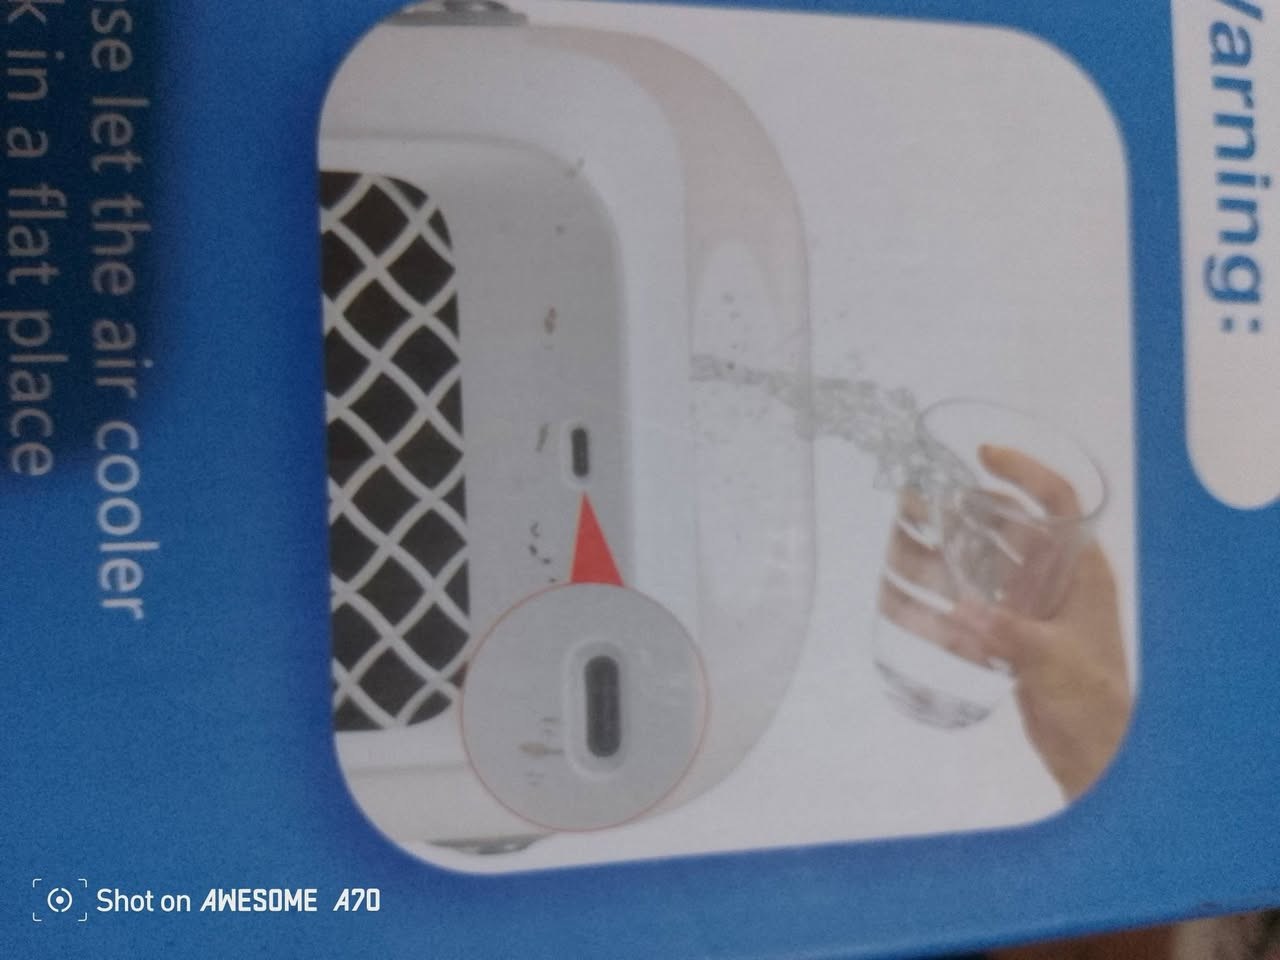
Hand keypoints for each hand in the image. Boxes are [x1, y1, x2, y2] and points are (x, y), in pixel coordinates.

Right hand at [878, 445, 1129, 799]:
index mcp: (1081, 573)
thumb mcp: (1053, 662)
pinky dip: (944, 595)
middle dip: (967, 510)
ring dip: (947, 549)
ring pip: (986, 563)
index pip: (1058, 503)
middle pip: (1010, 528)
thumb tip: (962, 611)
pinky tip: (908, 594)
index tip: (983, 457)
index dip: (1025, 473)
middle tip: (918, 499)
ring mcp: (1032, 608)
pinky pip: (974, 601)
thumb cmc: (1090, 701)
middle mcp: (1056, 581)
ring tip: (903, 536)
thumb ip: (1008, 635)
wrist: (1093, 754)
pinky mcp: (1012, 635)